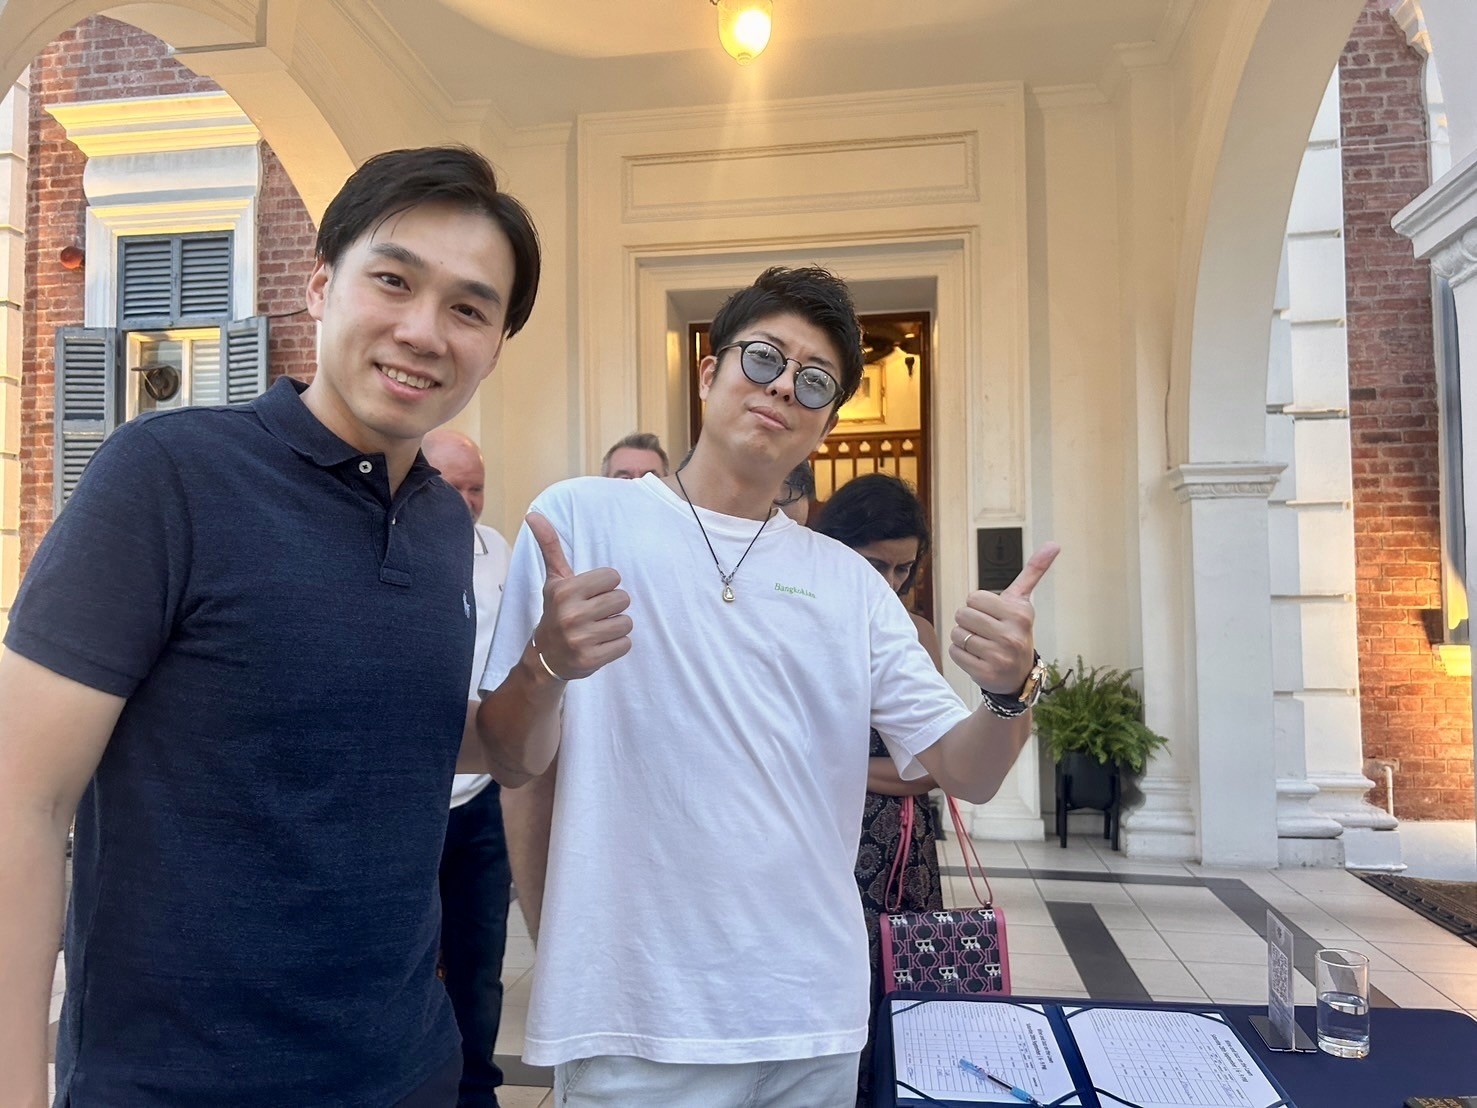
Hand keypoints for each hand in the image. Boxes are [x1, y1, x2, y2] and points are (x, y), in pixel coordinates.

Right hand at [526, 512, 632, 679]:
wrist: (545, 658)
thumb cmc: (557, 612)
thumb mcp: (554, 580)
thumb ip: (550, 546)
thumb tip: (533, 513)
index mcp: (565, 590)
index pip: (613, 577)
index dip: (605, 586)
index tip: (590, 595)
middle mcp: (571, 614)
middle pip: (622, 599)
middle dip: (612, 607)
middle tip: (594, 614)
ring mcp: (581, 638)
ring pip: (626, 622)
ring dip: (616, 626)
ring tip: (597, 630)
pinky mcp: (591, 659)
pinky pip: (625, 644)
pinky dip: (617, 645)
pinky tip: (599, 644)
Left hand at [949, 543, 1059, 694]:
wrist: (1019, 674)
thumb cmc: (1015, 631)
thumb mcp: (1023, 602)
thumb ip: (1034, 572)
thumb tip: (1054, 544)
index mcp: (1019, 614)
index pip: (974, 597)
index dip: (978, 605)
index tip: (992, 615)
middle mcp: (1011, 635)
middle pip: (962, 614)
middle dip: (968, 621)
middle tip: (985, 631)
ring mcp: (999, 656)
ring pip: (956, 634)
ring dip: (963, 638)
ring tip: (981, 644)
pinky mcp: (986, 673)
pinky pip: (955, 653)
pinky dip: (960, 654)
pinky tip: (977, 657)